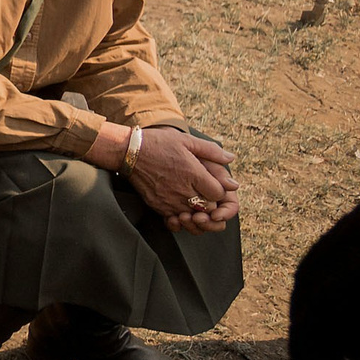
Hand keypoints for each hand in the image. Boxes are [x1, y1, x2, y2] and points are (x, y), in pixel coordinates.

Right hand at [122, 126, 241, 232]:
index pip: (219, 194)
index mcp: (194, 174)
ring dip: (197, 213)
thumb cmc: (157, 143)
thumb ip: (211, 150)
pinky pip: (176, 219)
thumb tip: (231, 158)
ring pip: (193, 216)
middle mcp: (183, 190)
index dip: (220, 192)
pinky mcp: (158, 206)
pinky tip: (180, 208)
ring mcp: (170, 200)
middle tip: (206, 197)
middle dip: (211, 205)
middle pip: (208, 208)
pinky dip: (181, 216)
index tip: (214, 186)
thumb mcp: (186, 140)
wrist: (127, 151)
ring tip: (194, 204)